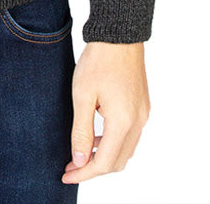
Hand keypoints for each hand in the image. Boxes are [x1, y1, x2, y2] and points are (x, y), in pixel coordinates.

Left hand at [61, 40, 150, 183]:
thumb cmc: (98, 61)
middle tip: (71, 166)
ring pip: (125, 150)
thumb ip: (81, 131)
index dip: (84, 173)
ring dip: (104, 156)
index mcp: (123, 122)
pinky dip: (113, 142)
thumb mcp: (82, 96)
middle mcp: (138, 122)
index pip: (104, 162)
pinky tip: (96, 135)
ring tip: (81, 152)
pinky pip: (130, 136)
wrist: (119, 35)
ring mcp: (143, 114)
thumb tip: (80, 160)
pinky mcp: (143, 106)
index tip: (66, 175)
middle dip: (94, 168)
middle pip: (118, 161)